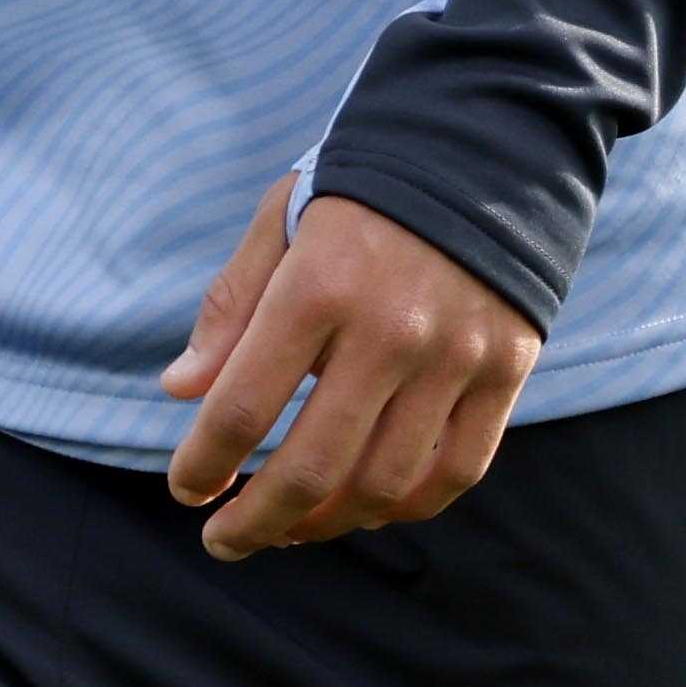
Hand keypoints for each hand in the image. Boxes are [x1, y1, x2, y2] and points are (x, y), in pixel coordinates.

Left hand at [155, 176, 539, 559]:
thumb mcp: (280, 220)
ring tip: (286, 528)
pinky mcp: (505, 370)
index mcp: (318, 284)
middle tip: (222, 540)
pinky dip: (405, 506)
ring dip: (324, 524)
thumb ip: (232, 307)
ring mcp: (454, 356)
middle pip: (312, 465)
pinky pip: (456, 471)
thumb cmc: (361, 188)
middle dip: (255, 519)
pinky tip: (363, 507)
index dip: (205, 462)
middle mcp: (389, 329)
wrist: (484, 146)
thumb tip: (180, 391)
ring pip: (383, 484)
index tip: (186, 489)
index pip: (245, 404)